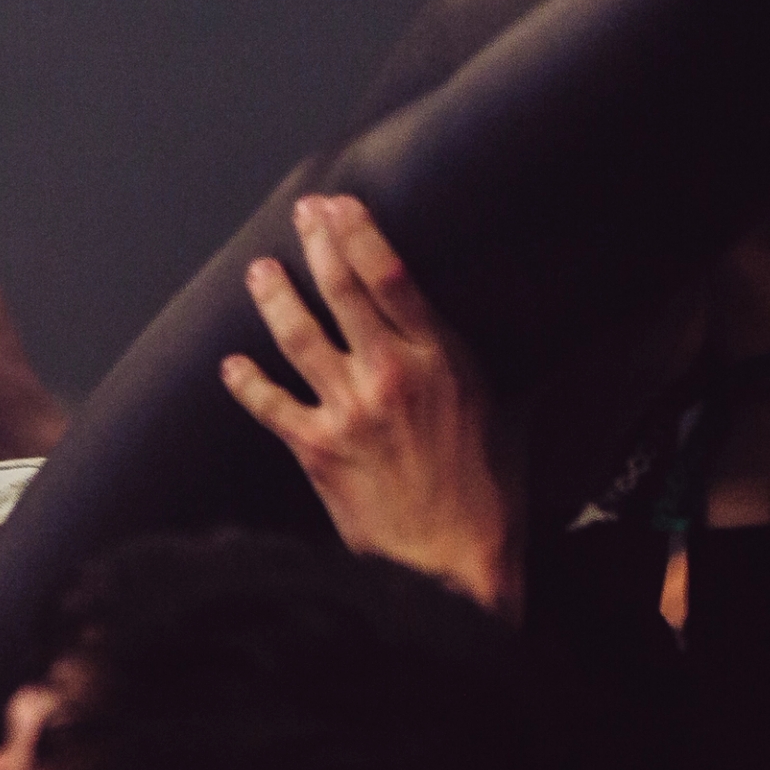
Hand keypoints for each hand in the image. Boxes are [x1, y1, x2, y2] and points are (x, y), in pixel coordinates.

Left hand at [222, 194, 521, 613]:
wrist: (454, 564)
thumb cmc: (488, 496)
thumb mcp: (507, 417)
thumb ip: (492, 371)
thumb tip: (537, 340)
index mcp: (440, 362)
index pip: (391, 277)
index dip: (360, 233)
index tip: (341, 205)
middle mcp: (390, 375)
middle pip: (341, 292)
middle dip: (317, 245)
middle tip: (302, 216)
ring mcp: (348, 411)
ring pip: (297, 335)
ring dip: (275, 297)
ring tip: (261, 272)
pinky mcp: (317, 449)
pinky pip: (269, 405)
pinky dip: (246, 383)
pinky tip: (231, 365)